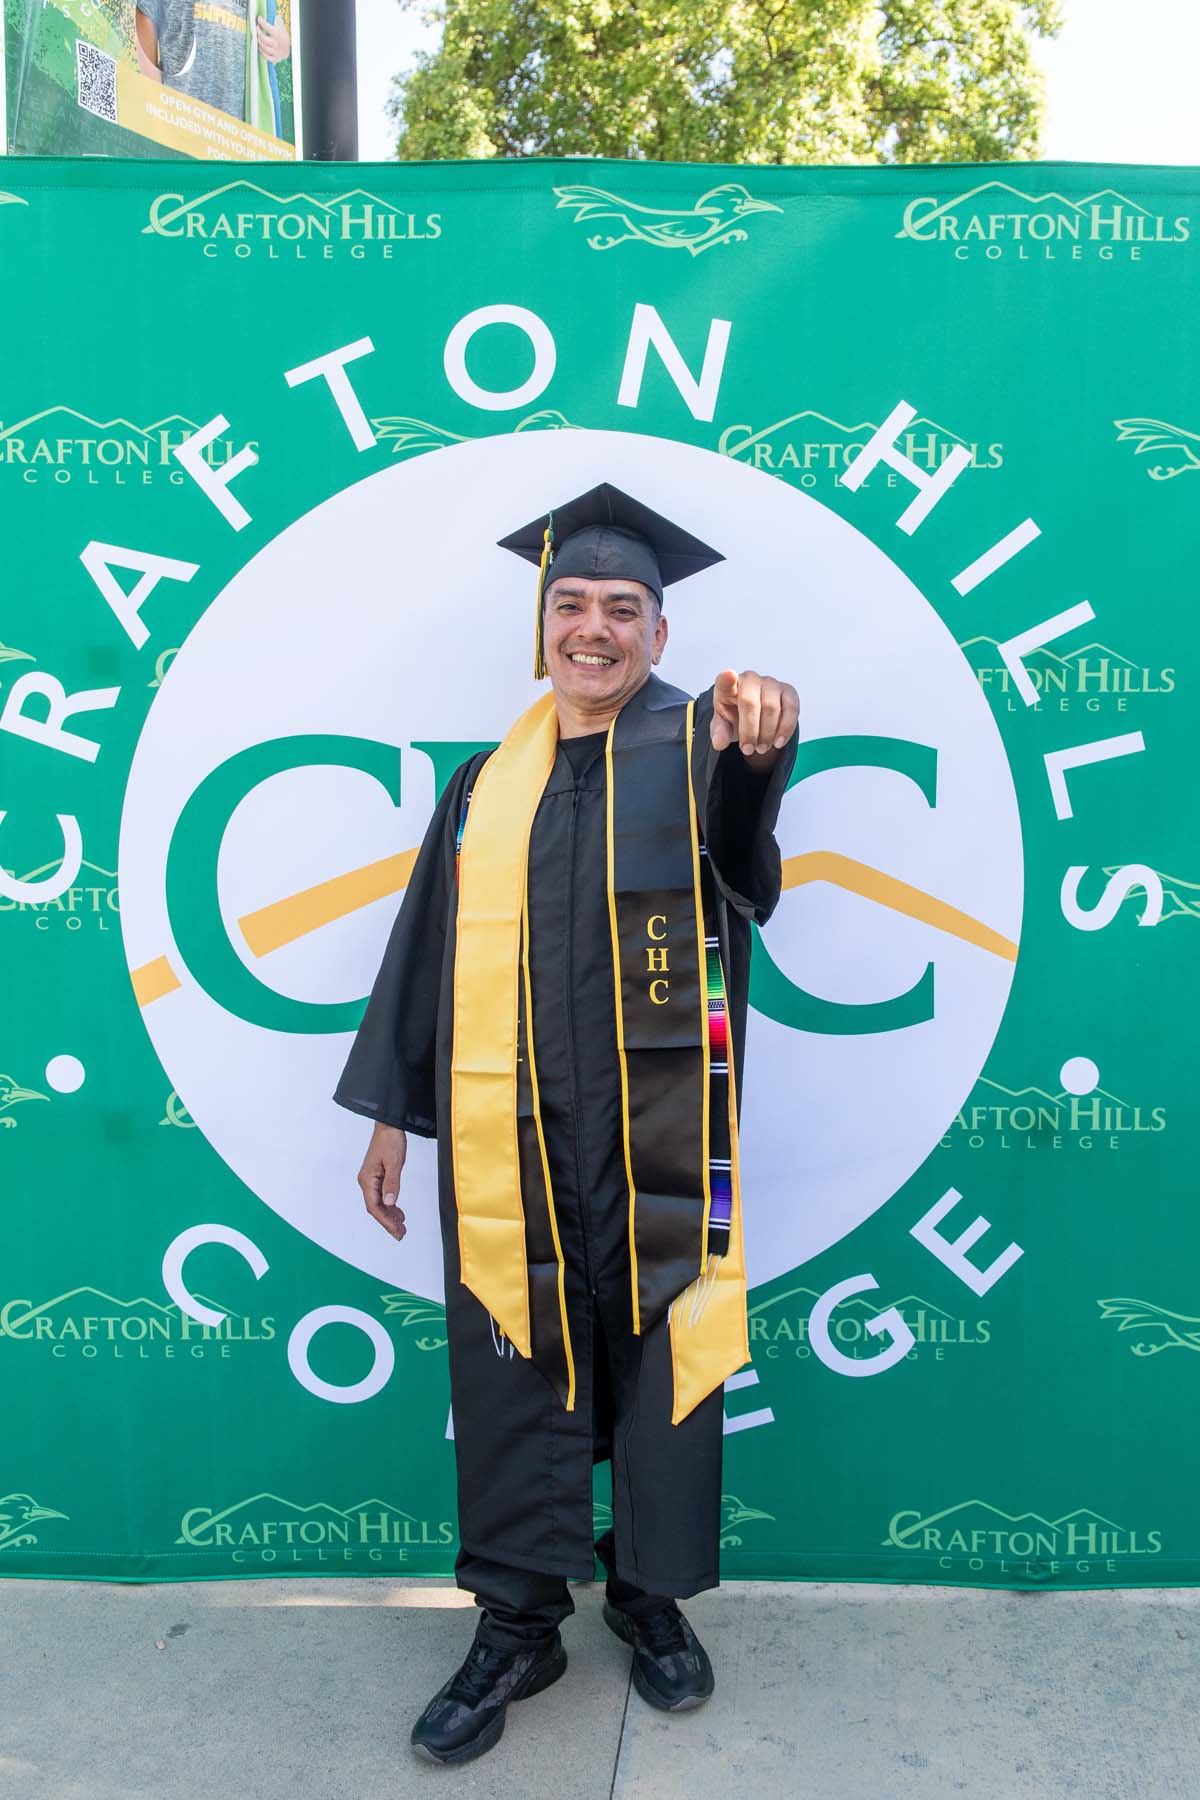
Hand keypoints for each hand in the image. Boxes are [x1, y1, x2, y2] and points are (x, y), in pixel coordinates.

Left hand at [255, 16, 290, 60]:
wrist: (290, 49)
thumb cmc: (283, 37)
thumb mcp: (282, 27)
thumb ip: (277, 21)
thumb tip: (271, 14)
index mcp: (279, 35)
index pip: (269, 28)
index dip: (262, 23)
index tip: (259, 19)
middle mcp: (278, 44)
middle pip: (264, 39)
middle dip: (259, 33)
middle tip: (257, 29)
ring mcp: (277, 52)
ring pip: (264, 48)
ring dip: (259, 43)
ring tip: (258, 39)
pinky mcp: (276, 59)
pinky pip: (267, 57)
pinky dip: (262, 53)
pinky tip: (261, 48)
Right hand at [357, 1123, 406, 1240]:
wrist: (389, 1126)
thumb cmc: (390, 1141)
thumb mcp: (394, 1163)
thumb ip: (392, 1183)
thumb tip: (390, 1203)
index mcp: (367, 1179)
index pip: (374, 1206)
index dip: (385, 1221)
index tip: (396, 1230)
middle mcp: (366, 1181)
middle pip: (376, 1208)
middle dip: (388, 1222)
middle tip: (401, 1234)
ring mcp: (371, 1180)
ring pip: (379, 1204)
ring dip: (389, 1216)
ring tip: (401, 1227)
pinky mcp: (377, 1177)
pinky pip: (382, 1196)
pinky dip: (390, 1206)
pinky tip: (398, 1212)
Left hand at [710, 669, 798, 767]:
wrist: (754, 716)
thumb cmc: (735, 716)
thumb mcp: (723, 726)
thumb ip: (719, 733)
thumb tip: (719, 743)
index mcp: (728, 687)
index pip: (725, 681)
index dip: (727, 678)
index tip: (729, 675)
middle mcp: (749, 679)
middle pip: (750, 703)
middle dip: (750, 732)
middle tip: (748, 750)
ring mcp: (770, 683)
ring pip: (772, 708)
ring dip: (767, 734)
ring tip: (761, 748)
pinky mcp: (788, 691)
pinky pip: (791, 709)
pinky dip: (786, 729)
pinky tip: (778, 742)